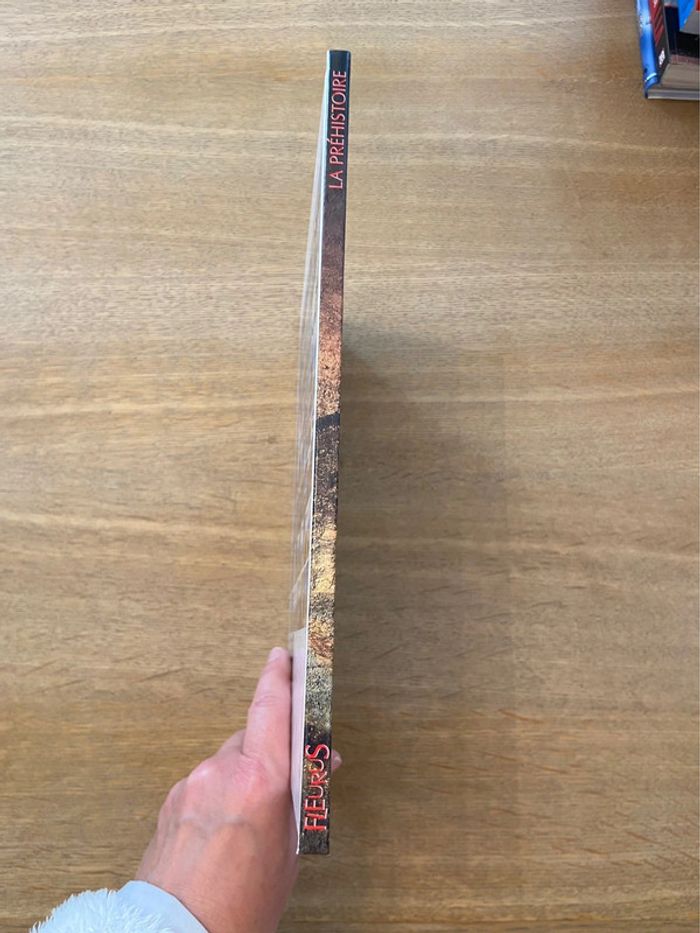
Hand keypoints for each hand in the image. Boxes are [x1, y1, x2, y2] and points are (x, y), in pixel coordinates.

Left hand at [137, 646, 338, 932]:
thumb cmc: (243, 904)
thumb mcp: (290, 850)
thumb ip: (302, 798)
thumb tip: (320, 764)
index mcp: (260, 780)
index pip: (271, 708)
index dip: (279, 676)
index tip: (282, 656)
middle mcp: (222, 771)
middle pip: (250, 739)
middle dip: (268, 753)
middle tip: (283, 783)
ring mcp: (190, 785)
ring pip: (226, 764)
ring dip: (241, 780)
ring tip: (247, 825)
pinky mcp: (170, 802)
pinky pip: (203, 785)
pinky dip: (217, 797)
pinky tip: (221, 832)